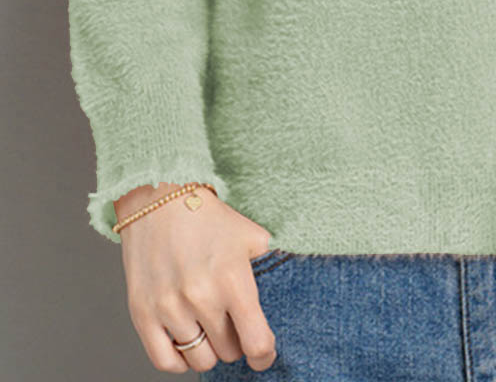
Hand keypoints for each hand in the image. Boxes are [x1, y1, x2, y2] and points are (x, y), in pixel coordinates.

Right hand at [114, 183, 276, 372]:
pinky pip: (166, 361)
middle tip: (232, 323)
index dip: (264, 355)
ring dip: (209, 350)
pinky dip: (180, 359)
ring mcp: (169, 308)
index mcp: (233, 280)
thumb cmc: (210, 218)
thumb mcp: (251, 236)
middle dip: (235, 342)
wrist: (160, 200)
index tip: (264, 354)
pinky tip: (187, 340)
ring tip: (210, 329)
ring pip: (200, 360)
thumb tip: (286, 294)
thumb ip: (270, 266)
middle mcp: (201, 298)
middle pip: (228, 352)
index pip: (256, 342)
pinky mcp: (143, 314)